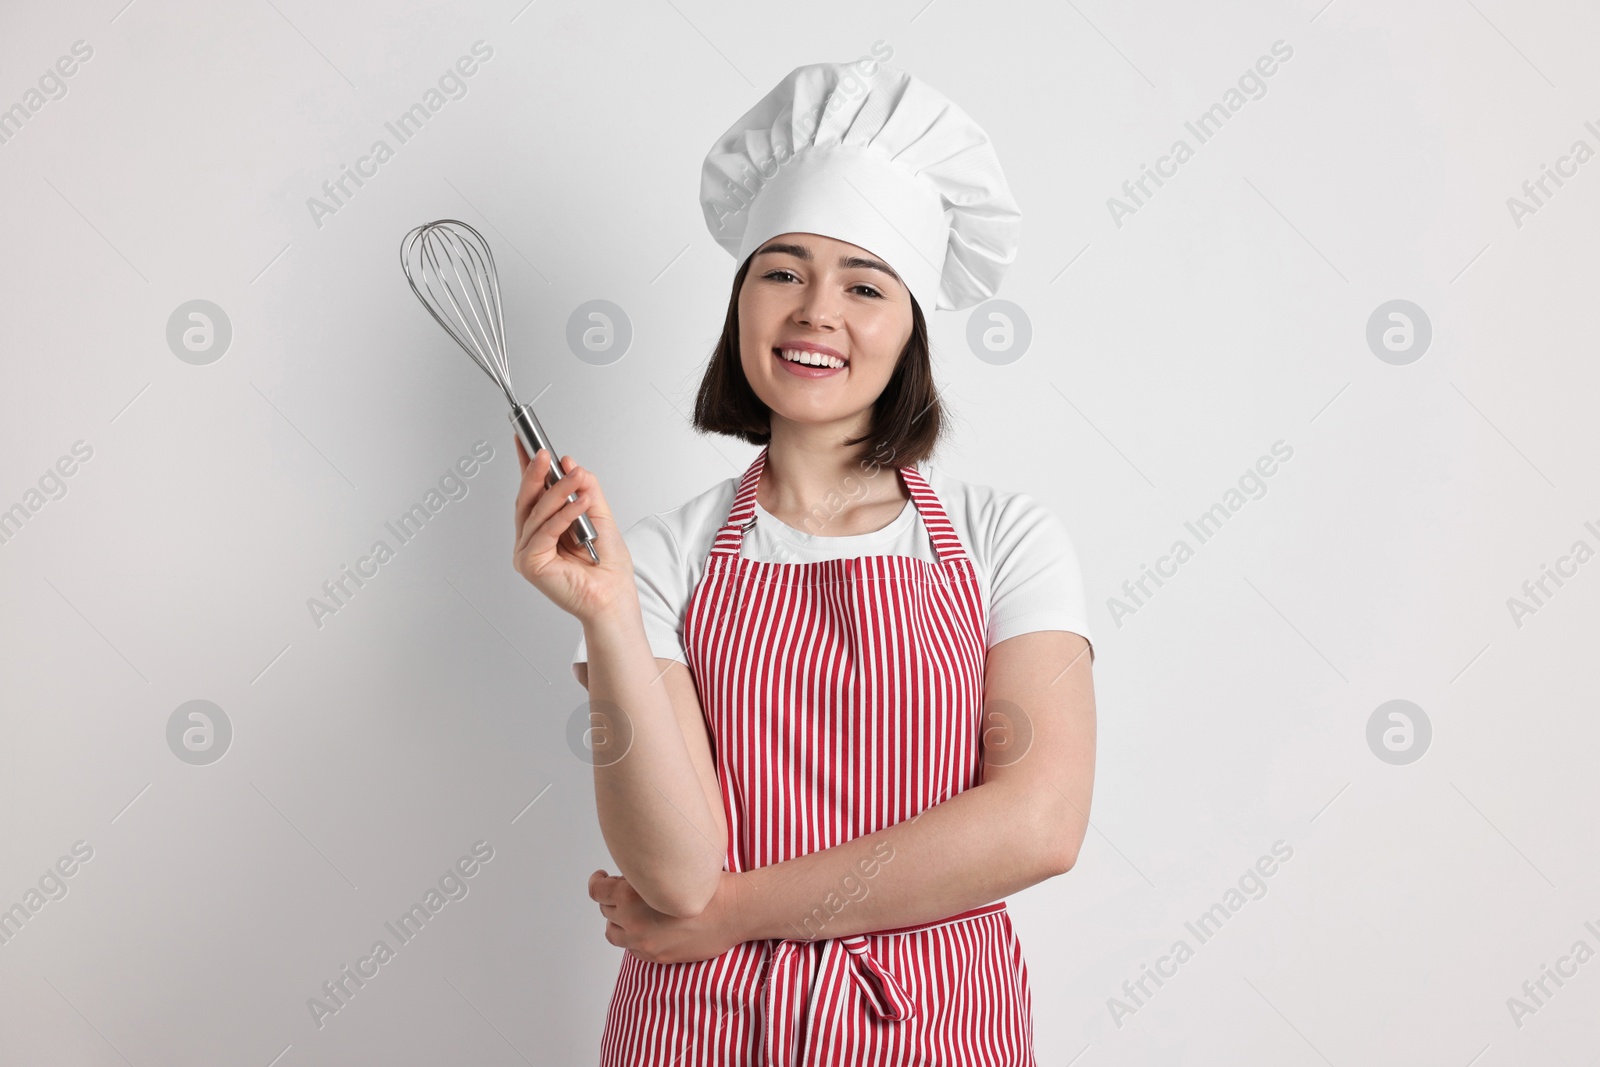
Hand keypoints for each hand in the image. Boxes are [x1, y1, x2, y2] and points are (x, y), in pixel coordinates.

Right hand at [512, 440, 633, 622]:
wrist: (613, 598)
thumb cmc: (607, 568)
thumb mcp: (599, 517)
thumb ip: (586, 490)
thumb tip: (571, 464)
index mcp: (543, 529)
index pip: (532, 492)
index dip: (527, 466)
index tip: (526, 441)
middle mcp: (530, 540)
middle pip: (527, 500)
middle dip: (537, 474)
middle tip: (546, 453)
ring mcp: (527, 552)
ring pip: (537, 512)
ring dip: (558, 491)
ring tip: (576, 477)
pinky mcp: (530, 564)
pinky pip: (546, 530)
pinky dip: (564, 514)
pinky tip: (580, 503)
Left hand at [588, 868, 746, 964]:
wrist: (732, 910)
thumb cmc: (706, 884)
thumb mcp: (668, 867)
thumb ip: (643, 872)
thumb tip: (628, 871)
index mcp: (630, 896)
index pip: (597, 891)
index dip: (597, 882)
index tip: (602, 878)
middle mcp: (632, 922)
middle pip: (606, 911)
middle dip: (613, 899)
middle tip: (627, 892)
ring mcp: (644, 942)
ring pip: (614, 933)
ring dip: (619, 921)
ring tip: (632, 913)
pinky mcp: (657, 956)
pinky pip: (632, 949)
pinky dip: (634, 938)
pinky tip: (648, 927)